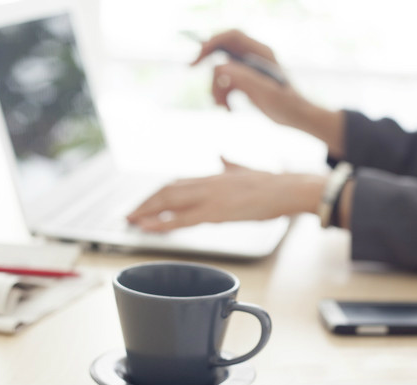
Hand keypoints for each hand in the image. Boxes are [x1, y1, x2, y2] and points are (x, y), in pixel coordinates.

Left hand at [126, 157, 326, 231]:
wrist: (288, 189)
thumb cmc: (272, 184)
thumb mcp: (246, 170)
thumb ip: (230, 164)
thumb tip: (221, 155)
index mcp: (213, 176)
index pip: (177, 182)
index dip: (158, 193)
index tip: (145, 201)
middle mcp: (207, 183)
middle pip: (166, 190)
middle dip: (145, 202)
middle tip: (129, 213)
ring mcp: (210, 197)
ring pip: (168, 202)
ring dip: (146, 211)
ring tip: (131, 220)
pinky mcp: (216, 213)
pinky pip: (181, 220)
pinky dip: (161, 224)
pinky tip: (147, 227)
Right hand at [192, 30, 345, 156]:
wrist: (297, 118)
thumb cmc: (287, 104)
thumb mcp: (266, 92)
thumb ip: (244, 78)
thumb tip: (219, 67)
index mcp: (261, 53)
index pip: (232, 37)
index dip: (213, 41)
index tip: (198, 55)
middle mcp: (253, 57)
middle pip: (222, 52)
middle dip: (210, 65)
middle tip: (190, 67)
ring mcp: (249, 69)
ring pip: (221, 72)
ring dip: (216, 88)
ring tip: (222, 106)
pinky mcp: (246, 81)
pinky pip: (226, 84)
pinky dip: (223, 96)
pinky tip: (228, 109)